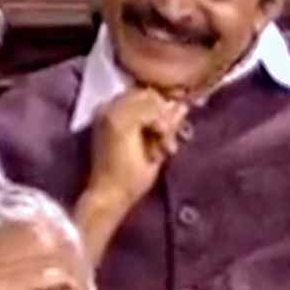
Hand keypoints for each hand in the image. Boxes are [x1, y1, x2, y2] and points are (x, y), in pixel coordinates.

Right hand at [85, 87, 188, 214]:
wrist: (111, 195)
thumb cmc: (130, 175)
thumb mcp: (154, 144)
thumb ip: (165, 124)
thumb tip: (182, 105)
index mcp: (111, 110)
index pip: (145, 94)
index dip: (162, 110)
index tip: (168, 134)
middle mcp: (107, 106)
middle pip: (150, 94)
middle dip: (165, 116)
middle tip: (168, 145)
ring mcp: (111, 113)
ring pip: (153, 100)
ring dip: (165, 125)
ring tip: (164, 149)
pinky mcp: (118, 122)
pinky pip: (152, 111)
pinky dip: (163, 128)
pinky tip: (161, 148)